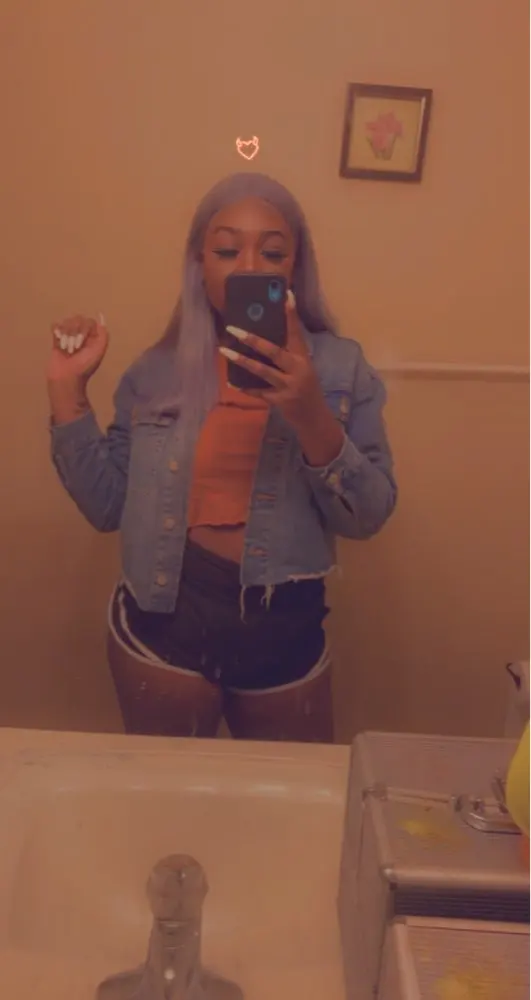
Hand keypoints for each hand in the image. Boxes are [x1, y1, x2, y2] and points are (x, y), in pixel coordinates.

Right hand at [46, 313, 108, 385]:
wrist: (66, 378)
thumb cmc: (84, 367)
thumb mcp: (98, 351)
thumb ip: (103, 334)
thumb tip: (101, 316)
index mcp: (93, 337)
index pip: (88, 321)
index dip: (83, 330)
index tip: (81, 344)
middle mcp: (81, 334)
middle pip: (76, 319)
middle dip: (74, 333)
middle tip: (73, 349)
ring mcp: (69, 336)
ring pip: (66, 322)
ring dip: (65, 335)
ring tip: (66, 349)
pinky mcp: (57, 339)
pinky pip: (55, 326)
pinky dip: (56, 331)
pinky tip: (58, 342)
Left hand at [221, 291, 325, 428]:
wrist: (314, 417)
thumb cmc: (307, 388)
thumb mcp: (304, 368)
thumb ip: (289, 354)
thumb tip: (265, 337)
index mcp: (303, 358)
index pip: (296, 332)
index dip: (291, 314)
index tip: (285, 294)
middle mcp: (297, 370)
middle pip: (274, 351)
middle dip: (253, 340)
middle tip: (234, 329)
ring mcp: (287, 386)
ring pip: (262, 371)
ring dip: (242, 361)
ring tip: (225, 351)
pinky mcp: (279, 401)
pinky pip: (257, 392)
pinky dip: (244, 387)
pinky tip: (231, 381)